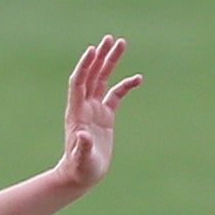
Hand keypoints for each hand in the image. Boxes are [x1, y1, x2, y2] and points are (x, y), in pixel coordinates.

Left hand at [55, 35, 143, 192]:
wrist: (81, 176)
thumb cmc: (80, 169)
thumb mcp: (82, 159)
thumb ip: (82, 147)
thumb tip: (83, 136)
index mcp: (76, 113)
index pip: (79, 83)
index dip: (85, 66)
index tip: (93, 50)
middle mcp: (84, 107)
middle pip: (91, 75)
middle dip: (100, 57)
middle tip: (110, 38)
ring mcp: (94, 110)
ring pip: (102, 80)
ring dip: (110, 62)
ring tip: (121, 43)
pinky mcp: (105, 116)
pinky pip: (116, 94)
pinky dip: (126, 85)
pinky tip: (138, 78)